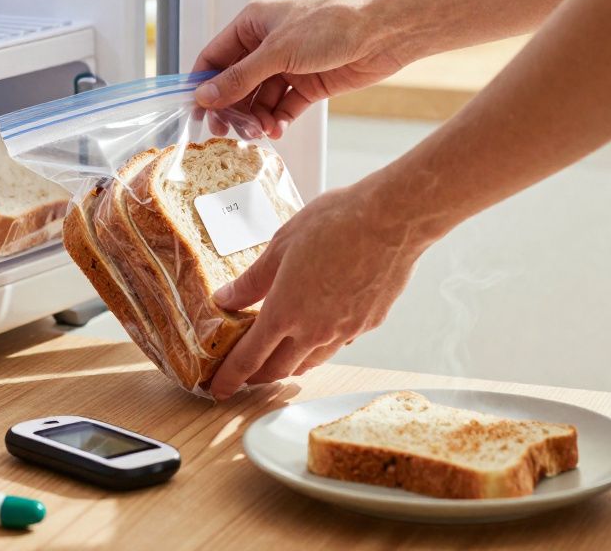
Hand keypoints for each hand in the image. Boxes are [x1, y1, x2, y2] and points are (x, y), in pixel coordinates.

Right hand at [192, 0, 406, 138]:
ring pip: (259, 99)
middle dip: (231, 108)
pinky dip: (277, 120)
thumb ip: (239, 77)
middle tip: (227, 131)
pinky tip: (277, 130)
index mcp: (253, 24)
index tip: (198, 112)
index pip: (215, 57)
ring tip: (259, 132)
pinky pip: (283, 108)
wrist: (383, 32)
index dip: (204, 84)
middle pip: (235, 83)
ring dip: (256, 118)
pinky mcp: (308, 85)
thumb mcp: (277, 51)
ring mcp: (288, 66)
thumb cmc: (332, 24)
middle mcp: (267, 45)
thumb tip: (205, 96)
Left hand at [207, 177, 429, 399]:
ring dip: (291, 364)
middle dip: (258, 376)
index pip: (249, 358)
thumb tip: (227, 298)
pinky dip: (322, 345)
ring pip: (311, 362)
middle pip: (279, 369)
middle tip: (246, 372)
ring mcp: (345, 332)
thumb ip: (252, 280)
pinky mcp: (369, 324)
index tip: (218, 389)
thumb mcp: (280, 246)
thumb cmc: (335, 223)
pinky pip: (339, 344)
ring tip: (280, 357)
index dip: (230, 377)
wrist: (391, 220)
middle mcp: (314, 331)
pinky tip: (320, 331)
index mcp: (285, 312)